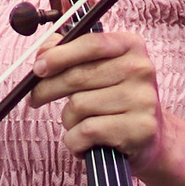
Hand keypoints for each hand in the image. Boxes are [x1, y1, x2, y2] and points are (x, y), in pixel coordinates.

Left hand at [31, 31, 167, 173]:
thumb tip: (44, 51)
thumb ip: (70, 53)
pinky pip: (85, 132)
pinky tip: (84, 142)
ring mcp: (143, 99)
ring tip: (80, 124)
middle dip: (47, 89)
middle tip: (35, 99)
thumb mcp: (99, 68)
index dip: (58, 55)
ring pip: (78, 106)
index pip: (90, 43)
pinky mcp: (138, 129)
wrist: (149, 136)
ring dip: (68, 120)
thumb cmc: (115, 99)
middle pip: (77, 76)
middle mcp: (141, 69)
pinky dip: (75, 141)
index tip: (38, 68)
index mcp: (131, 46)